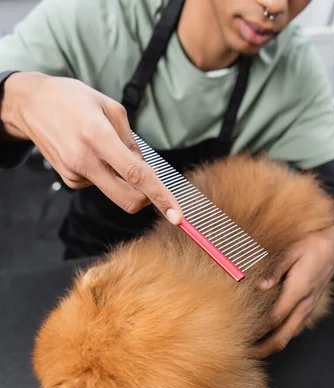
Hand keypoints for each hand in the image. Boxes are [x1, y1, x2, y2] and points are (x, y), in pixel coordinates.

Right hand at [1, 72, 181, 223]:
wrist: (31, 105)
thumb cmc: (73, 100)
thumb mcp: (110, 108)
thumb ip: (131, 143)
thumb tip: (145, 172)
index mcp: (97, 135)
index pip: (136, 175)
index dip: (159, 196)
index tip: (176, 215)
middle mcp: (85, 160)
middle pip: (128, 199)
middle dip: (147, 199)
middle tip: (152, 183)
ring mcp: (76, 174)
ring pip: (116, 191)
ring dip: (123, 178)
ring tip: (103, 146)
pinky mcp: (70, 181)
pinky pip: (101, 185)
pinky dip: (106, 173)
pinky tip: (91, 153)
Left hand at [253, 226, 333, 357]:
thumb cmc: (311, 247)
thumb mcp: (291, 251)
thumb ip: (275, 270)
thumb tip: (259, 286)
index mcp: (298, 291)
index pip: (275, 318)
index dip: (257, 331)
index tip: (240, 336)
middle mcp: (304, 305)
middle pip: (282, 337)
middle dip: (263, 349)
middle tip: (242, 354)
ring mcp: (307, 310)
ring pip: (288, 337)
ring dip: (270, 346)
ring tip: (250, 349)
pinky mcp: (307, 310)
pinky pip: (292, 330)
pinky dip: (278, 338)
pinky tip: (264, 338)